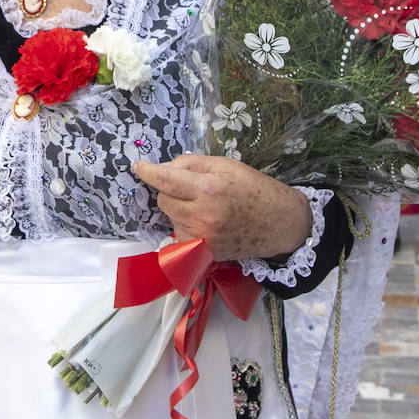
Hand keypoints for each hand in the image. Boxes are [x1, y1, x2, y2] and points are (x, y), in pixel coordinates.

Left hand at [133, 155, 311, 261]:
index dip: (149, 172)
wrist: (279, 223)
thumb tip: (164, 168)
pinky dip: (187, 226)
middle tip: (192, 188)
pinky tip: (208, 223)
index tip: (138, 167)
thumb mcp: (225, 165)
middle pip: (164, 200)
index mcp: (209, 190)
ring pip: (171, 217)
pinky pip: (181, 234)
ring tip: (206, 207)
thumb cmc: (254, 188)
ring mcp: (203, 238)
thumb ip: (191, 164)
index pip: (167, 180)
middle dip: (171, 191)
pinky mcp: (204, 254)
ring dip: (179, 209)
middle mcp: (202, 216)